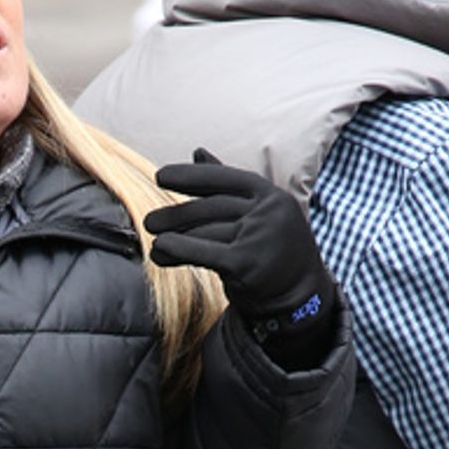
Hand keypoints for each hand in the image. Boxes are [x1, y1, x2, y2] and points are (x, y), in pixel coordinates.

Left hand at [145, 149, 336, 366]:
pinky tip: (161, 250)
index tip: (161, 176)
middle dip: (175, 215)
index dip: (191, 177)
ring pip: (204, 232)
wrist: (300, 297)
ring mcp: (259, 236)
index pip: (224, 178)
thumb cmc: (272, 251)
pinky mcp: (246, 263)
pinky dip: (178, 250)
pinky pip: (203, 253)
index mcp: (270, 194)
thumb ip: (228, 186)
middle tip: (149, 222)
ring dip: (173, 240)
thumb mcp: (258, 213)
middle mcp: (267, 211)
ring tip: (155, 247)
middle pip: (210, 208)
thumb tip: (197, 151)